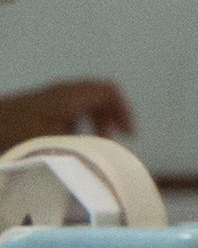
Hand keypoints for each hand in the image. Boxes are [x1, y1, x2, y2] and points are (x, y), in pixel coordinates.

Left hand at [0, 78, 134, 145]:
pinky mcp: (41, 102)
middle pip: (100, 96)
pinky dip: (80, 120)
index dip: (124, 111)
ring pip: (85, 101)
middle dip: (111, 117)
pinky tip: (71, 138)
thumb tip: (105, 156)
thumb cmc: (19, 129)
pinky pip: (71, 106)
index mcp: (74, 95)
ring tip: (95, 141)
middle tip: (114, 138)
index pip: (110, 92)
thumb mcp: (55, 140)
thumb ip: (83, 145)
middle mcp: (66, 90)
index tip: (128, 133)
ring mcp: (52, 94)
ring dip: (95, 120)